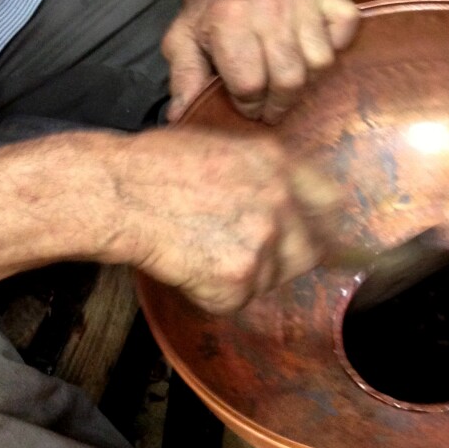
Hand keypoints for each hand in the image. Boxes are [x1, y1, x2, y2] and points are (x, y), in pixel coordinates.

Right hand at [109, 127, 343, 313]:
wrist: (119, 193)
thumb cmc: (153, 165)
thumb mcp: (221, 145)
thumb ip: (262, 170)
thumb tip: (285, 193)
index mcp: (278, 164)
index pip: (329, 202)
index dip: (320, 222)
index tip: (314, 234)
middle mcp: (281, 202)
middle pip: (308, 251)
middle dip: (283, 260)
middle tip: (246, 256)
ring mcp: (263, 243)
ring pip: (270, 280)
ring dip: (243, 277)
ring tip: (201, 252)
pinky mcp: (238, 279)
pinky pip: (236, 302)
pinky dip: (212, 296)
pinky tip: (187, 268)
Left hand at [162, 0, 359, 124]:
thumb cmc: (206, 16)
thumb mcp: (181, 44)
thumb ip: (184, 80)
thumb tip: (182, 118)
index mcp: (229, 19)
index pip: (250, 84)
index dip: (248, 104)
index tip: (244, 103)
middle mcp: (268, 7)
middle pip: (290, 78)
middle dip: (278, 102)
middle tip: (269, 104)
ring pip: (321, 61)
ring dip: (307, 80)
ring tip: (288, 79)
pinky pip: (345, 28)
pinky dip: (337, 44)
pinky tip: (312, 50)